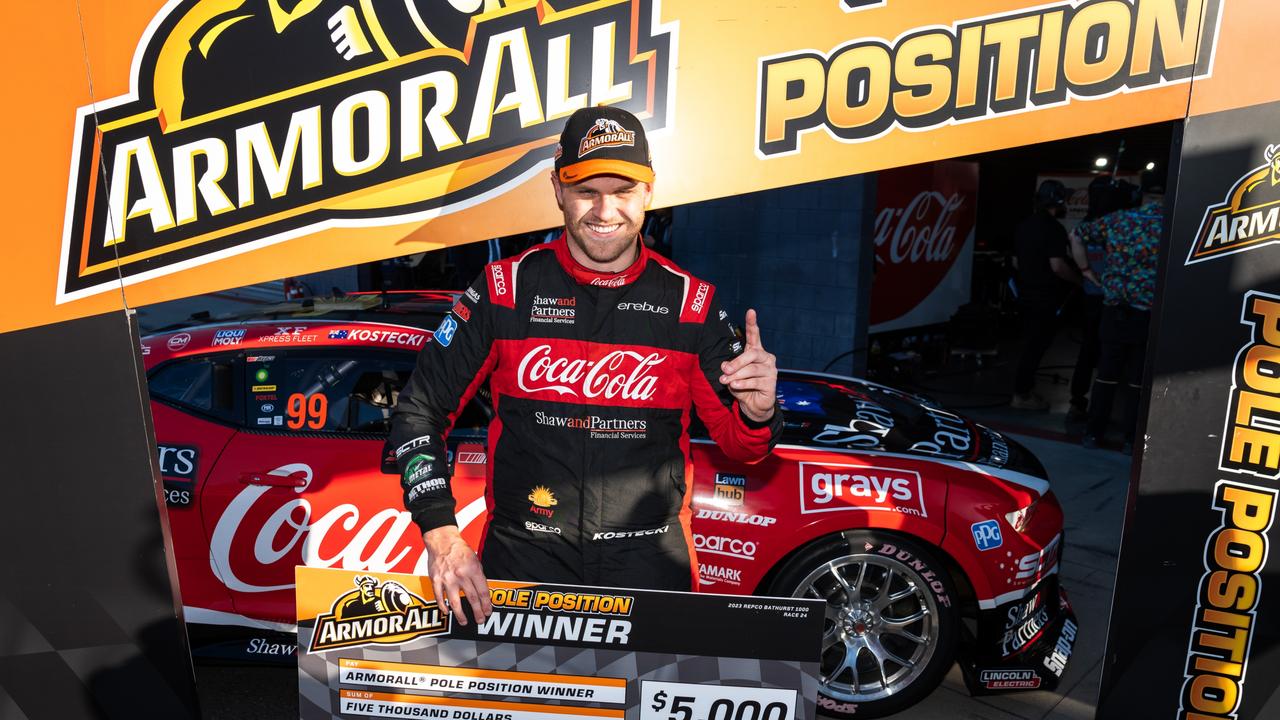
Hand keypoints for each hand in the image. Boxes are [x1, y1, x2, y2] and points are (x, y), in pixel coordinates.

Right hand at [422, 526, 491, 625]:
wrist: (442, 541)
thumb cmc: (459, 550)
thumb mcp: (475, 560)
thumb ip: (478, 576)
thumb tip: (483, 593)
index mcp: (473, 570)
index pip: (483, 591)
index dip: (486, 604)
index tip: (488, 611)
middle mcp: (461, 575)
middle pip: (472, 598)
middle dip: (477, 612)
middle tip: (480, 620)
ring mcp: (447, 579)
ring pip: (455, 602)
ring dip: (460, 615)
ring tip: (464, 622)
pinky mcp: (436, 580)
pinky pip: (439, 597)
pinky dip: (443, 606)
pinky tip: (447, 612)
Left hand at [719, 308, 776, 422]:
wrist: (753, 406)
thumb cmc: (743, 386)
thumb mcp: (733, 375)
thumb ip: (730, 368)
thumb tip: (726, 367)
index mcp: (756, 352)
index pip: (755, 336)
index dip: (752, 323)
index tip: (751, 311)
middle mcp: (766, 358)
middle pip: (752, 354)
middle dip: (736, 362)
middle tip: (724, 370)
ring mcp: (770, 370)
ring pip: (752, 369)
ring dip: (736, 375)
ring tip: (726, 381)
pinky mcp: (772, 384)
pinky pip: (755, 381)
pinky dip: (742, 384)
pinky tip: (734, 386)